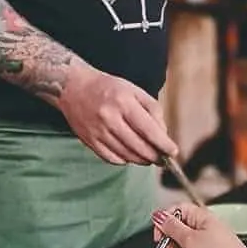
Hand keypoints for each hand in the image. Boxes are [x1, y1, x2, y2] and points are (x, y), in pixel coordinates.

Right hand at [57, 62, 175, 164]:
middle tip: (162, 157)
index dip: (163, 144)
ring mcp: (98, 131)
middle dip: (155, 155)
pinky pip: (112, 158)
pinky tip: (129, 155)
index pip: (148, 130)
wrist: (73, 87)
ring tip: (148, 157)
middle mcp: (110, 118)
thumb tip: (163, 134)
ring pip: (126, 155)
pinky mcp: (89, 141)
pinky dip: (124, 160)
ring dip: (141, 160)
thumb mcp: (134, 90)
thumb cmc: (108, 88)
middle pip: (139, 147)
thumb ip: (153, 110)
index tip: (173, 151)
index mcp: (123, 103)